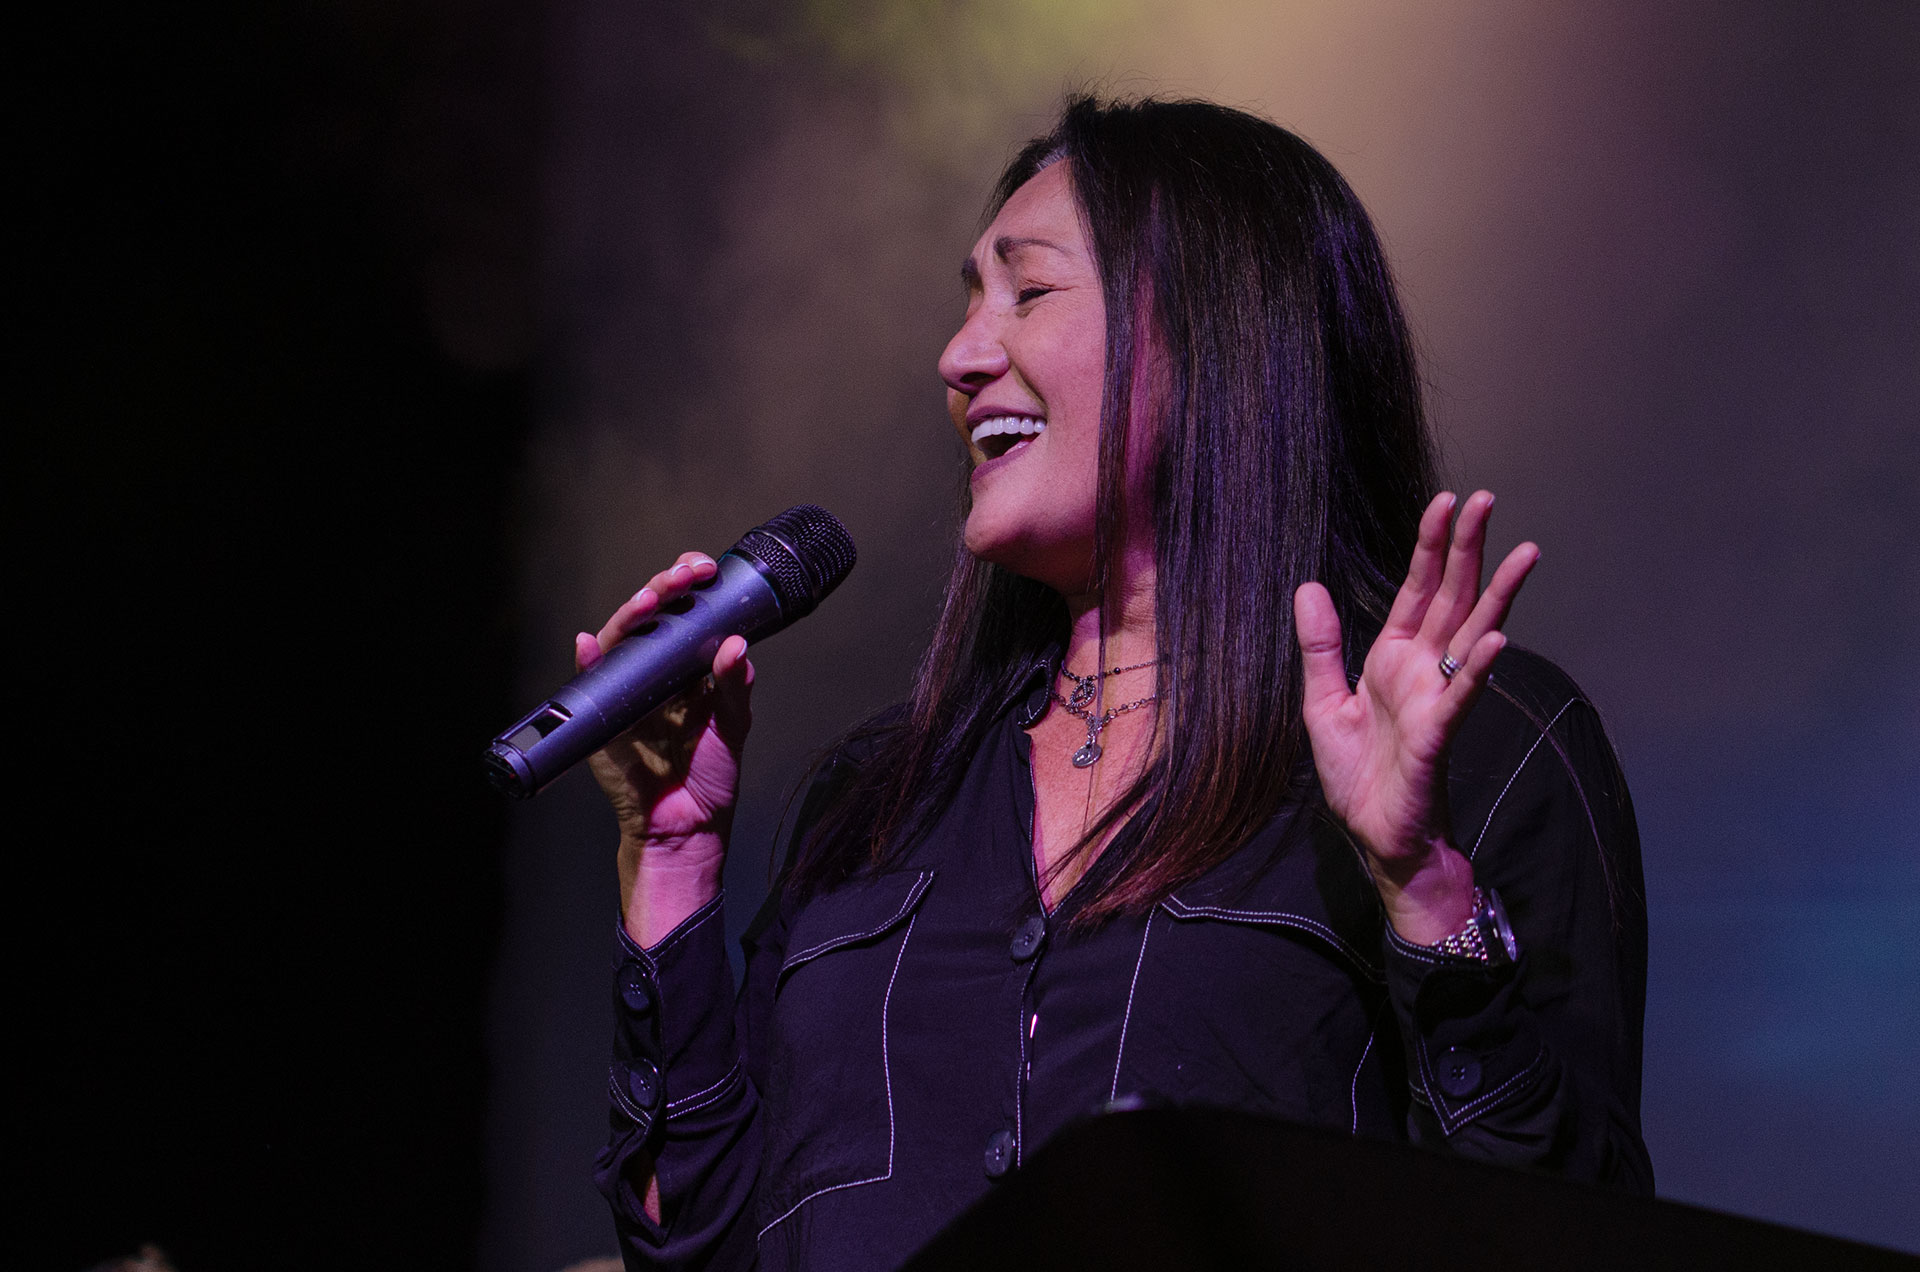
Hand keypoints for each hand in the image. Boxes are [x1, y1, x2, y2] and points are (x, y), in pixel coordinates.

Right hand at [576, 552, 754, 944]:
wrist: (687, 828)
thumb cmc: (709, 777)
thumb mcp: (733, 726)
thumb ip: (734, 685)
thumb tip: (735, 644)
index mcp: (684, 670)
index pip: (680, 616)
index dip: (687, 587)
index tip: (703, 568)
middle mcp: (652, 675)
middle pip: (648, 620)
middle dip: (663, 590)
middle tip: (684, 575)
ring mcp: (624, 694)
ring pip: (619, 643)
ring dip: (630, 616)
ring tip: (647, 600)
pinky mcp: (602, 720)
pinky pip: (590, 686)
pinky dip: (588, 663)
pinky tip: (590, 645)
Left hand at [1292, 491, 1536, 941]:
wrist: (1372, 833)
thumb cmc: (1356, 773)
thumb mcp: (1321, 702)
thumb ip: (1320, 645)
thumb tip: (1308, 586)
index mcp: (1394, 657)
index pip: (1418, 589)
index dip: (1432, 546)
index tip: (1447, 502)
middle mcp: (1423, 669)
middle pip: (1452, 597)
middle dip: (1469, 549)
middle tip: (1489, 500)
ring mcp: (1437, 698)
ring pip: (1473, 635)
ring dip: (1498, 595)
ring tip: (1525, 553)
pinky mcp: (1439, 734)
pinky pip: (1463, 695)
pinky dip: (1480, 667)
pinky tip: (1497, 638)